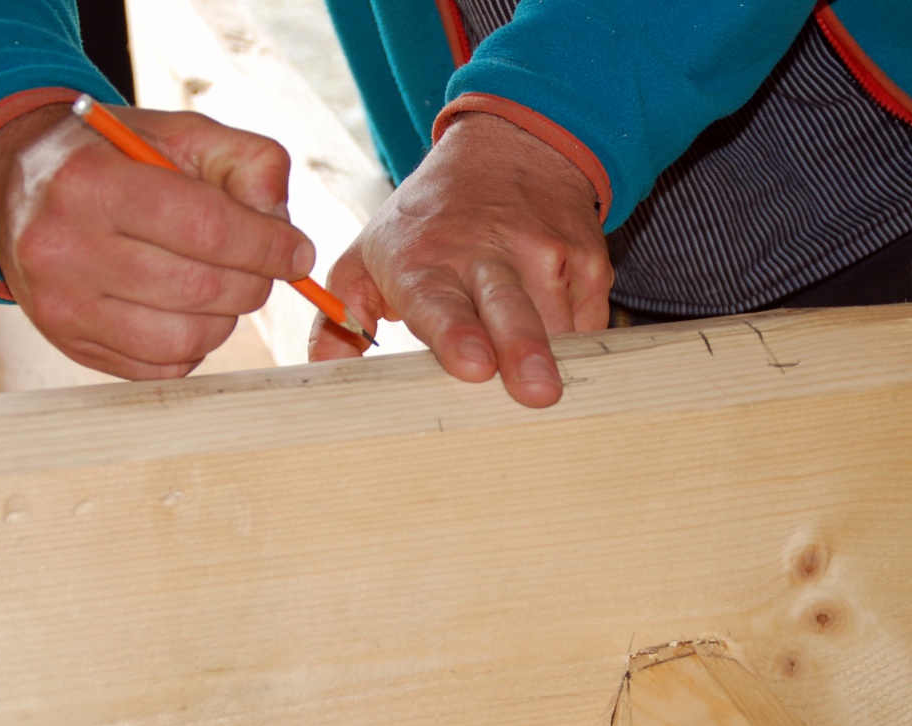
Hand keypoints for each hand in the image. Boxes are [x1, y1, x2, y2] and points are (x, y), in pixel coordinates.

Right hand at [0, 103, 315, 378]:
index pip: (207, 229)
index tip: (298, 253)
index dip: (268, 246)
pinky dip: (195, 344)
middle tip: (261, 265)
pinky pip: (164, 367)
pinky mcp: (70, 345)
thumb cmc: (117, 157)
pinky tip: (186, 309)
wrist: (19, 184)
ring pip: (187, 340)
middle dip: (253, 282)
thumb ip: (248, 162)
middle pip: (201, 289)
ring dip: (226, 318)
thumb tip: (284, 227)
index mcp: (90, 183)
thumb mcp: (181, 134)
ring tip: (219, 283)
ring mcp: (61, 306)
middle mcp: (62, 249)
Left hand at [311, 112, 611, 407]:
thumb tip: (323, 371)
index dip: (455, 334)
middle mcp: (488, 253)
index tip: (472, 364)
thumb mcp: (369, 255)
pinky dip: (571, 340)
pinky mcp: (589, 261)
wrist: (511, 147)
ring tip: (538, 380)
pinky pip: (587, 323)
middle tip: (538, 393)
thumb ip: (342, 318)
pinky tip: (553, 328)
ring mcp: (546, 255)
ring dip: (548, 359)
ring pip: (556, 326)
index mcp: (424, 260)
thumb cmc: (430, 220)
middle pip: (510, 312)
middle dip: (525, 352)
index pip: (438, 302)